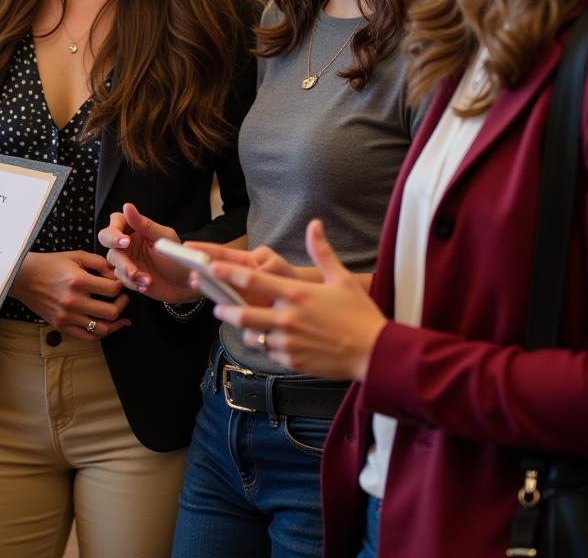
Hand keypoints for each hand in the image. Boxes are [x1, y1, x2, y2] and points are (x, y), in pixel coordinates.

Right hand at [10, 251, 130, 340]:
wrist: (23, 277)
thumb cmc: (50, 264)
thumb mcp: (76, 256)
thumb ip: (99, 263)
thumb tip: (116, 274)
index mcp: (78, 281)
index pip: (112, 289)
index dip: (121, 286)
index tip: (120, 283)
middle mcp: (73, 301)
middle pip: (111, 312)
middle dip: (122, 304)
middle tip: (123, 298)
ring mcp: (67, 317)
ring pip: (102, 329)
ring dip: (116, 323)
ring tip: (121, 316)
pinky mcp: (61, 326)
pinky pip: (87, 337)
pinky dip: (101, 334)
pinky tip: (107, 326)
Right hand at [97, 203, 201, 303]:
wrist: (185, 283)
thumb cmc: (177, 257)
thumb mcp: (163, 238)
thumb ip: (144, 224)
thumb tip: (127, 206)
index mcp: (135, 228)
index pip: (116, 221)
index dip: (115, 231)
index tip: (125, 241)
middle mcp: (128, 242)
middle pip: (106, 239)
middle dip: (115, 251)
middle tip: (129, 261)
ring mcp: (127, 259)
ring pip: (114, 261)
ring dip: (129, 271)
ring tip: (147, 279)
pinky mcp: (127, 276)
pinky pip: (121, 278)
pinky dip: (133, 282)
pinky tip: (146, 284)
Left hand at [211, 220, 386, 381]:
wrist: (376, 354)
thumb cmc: (360, 314)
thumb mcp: (341, 279)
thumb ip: (322, 252)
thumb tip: (315, 225)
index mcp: (295, 295)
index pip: (252, 281)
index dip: (228, 274)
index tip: (212, 268)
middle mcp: (286, 319)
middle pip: (241, 314)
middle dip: (225, 309)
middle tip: (218, 306)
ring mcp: (288, 343)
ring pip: (252, 337)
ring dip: (247, 330)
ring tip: (246, 324)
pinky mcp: (292, 362)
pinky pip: (269, 353)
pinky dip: (267, 346)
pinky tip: (273, 340)